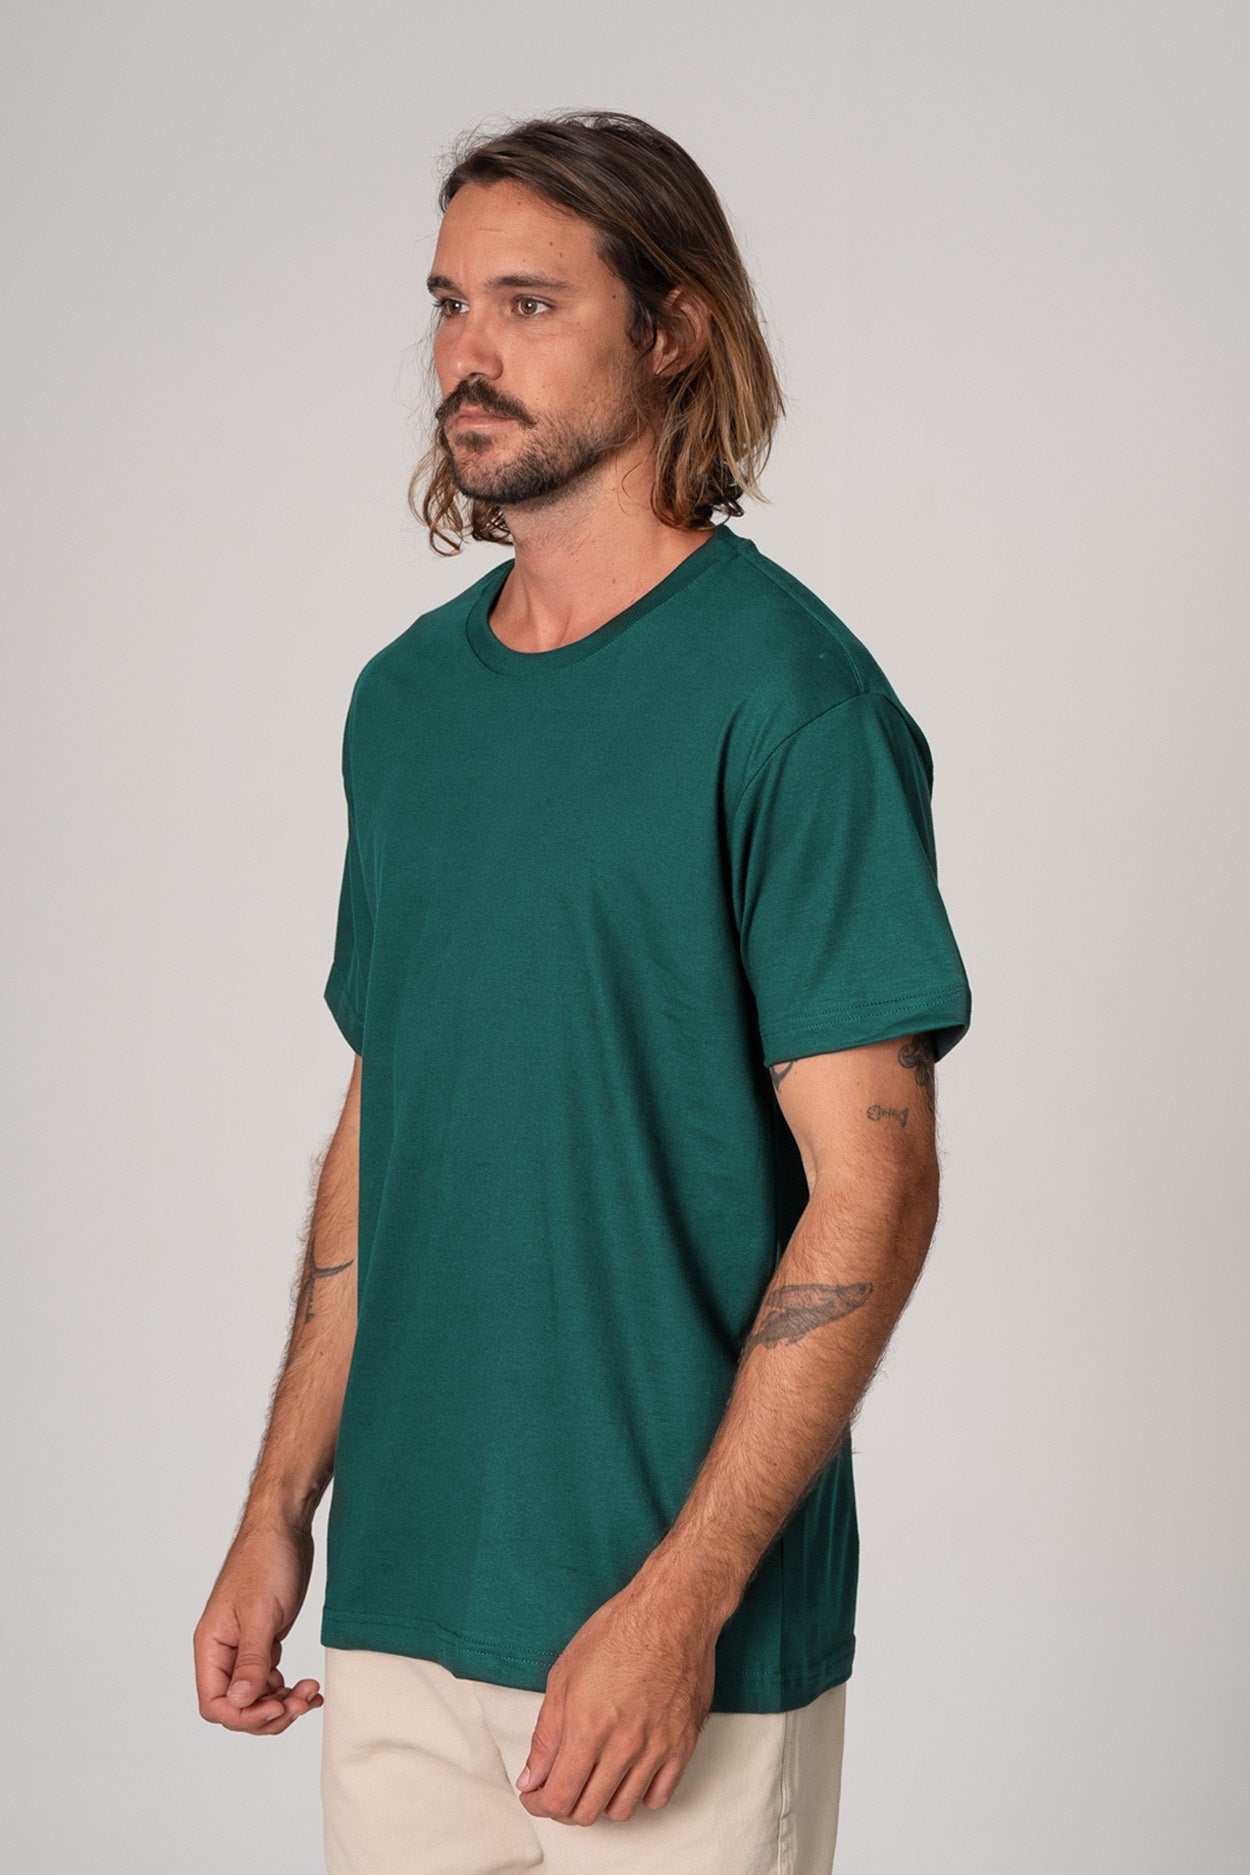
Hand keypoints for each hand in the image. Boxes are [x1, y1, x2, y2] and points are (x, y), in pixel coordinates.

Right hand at [194, 1520, 323, 1734]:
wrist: (285, 1527)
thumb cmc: (266, 1560)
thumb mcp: (261, 1613)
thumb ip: (251, 1660)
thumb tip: (241, 1702)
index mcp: (211, 1645)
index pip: (214, 1703)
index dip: (245, 1715)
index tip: (277, 1706)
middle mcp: (224, 1651)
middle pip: (237, 1706)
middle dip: (268, 1713)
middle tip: (300, 1703)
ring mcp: (245, 1647)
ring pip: (257, 1696)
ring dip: (283, 1702)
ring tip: (311, 1693)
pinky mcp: (265, 1640)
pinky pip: (271, 1678)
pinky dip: (289, 1688)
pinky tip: (310, 1688)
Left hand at [515, 1576, 718, 1826]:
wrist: (671, 1611)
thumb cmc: (618, 1631)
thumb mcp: (564, 1674)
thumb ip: (546, 1733)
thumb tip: (532, 1777)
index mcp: (588, 1726)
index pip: (559, 1797)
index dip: (540, 1803)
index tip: (535, 1795)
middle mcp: (623, 1744)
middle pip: (587, 1811)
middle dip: (565, 1806)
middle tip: (560, 1786)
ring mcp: (657, 1748)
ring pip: (622, 1810)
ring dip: (601, 1802)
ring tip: (594, 1777)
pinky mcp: (683, 1745)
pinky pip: (659, 1797)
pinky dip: (639, 1794)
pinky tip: (628, 1773)